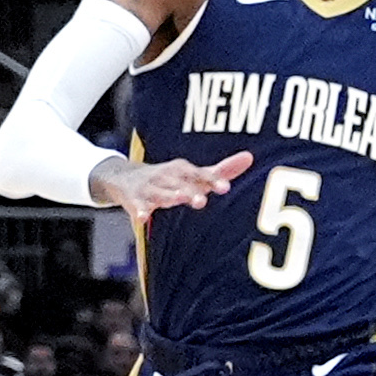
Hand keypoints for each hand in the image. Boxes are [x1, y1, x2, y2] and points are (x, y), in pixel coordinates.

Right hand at [92, 149, 252, 234]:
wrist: (125, 178)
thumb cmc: (170, 179)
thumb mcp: (194, 174)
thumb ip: (221, 170)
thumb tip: (250, 157)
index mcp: (183, 170)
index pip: (199, 174)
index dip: (212, 180)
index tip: (225, 188)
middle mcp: (167, 176)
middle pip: (180, 183)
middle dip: (190, 190)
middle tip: (202, 200)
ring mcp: (149, 188)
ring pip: (160, 193)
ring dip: (169, 196)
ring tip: (179, 199)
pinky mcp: (134, 199)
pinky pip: (137, 206)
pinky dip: (139, 211)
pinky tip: (143, 218)